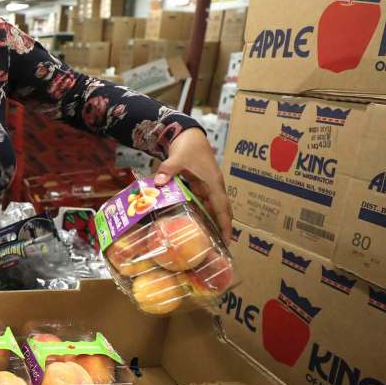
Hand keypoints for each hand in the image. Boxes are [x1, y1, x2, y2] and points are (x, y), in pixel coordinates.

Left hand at [154, 127, 233, 244]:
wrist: (190, 136)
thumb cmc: (188, 147)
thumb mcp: (177, 158)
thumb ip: (168, 170)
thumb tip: (158, 183)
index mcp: (213, 184)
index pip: (222, 208)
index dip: (225, 225)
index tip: (227, 241)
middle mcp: (214, 187)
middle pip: (222, 212)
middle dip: (222, 229)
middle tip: (218, 248)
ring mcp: (209, 187)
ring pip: (214, 209)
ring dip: (213, 223)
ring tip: (208, 242)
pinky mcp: (202, 186)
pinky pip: (205, 203)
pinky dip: (203, 214)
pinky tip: (196, 224)